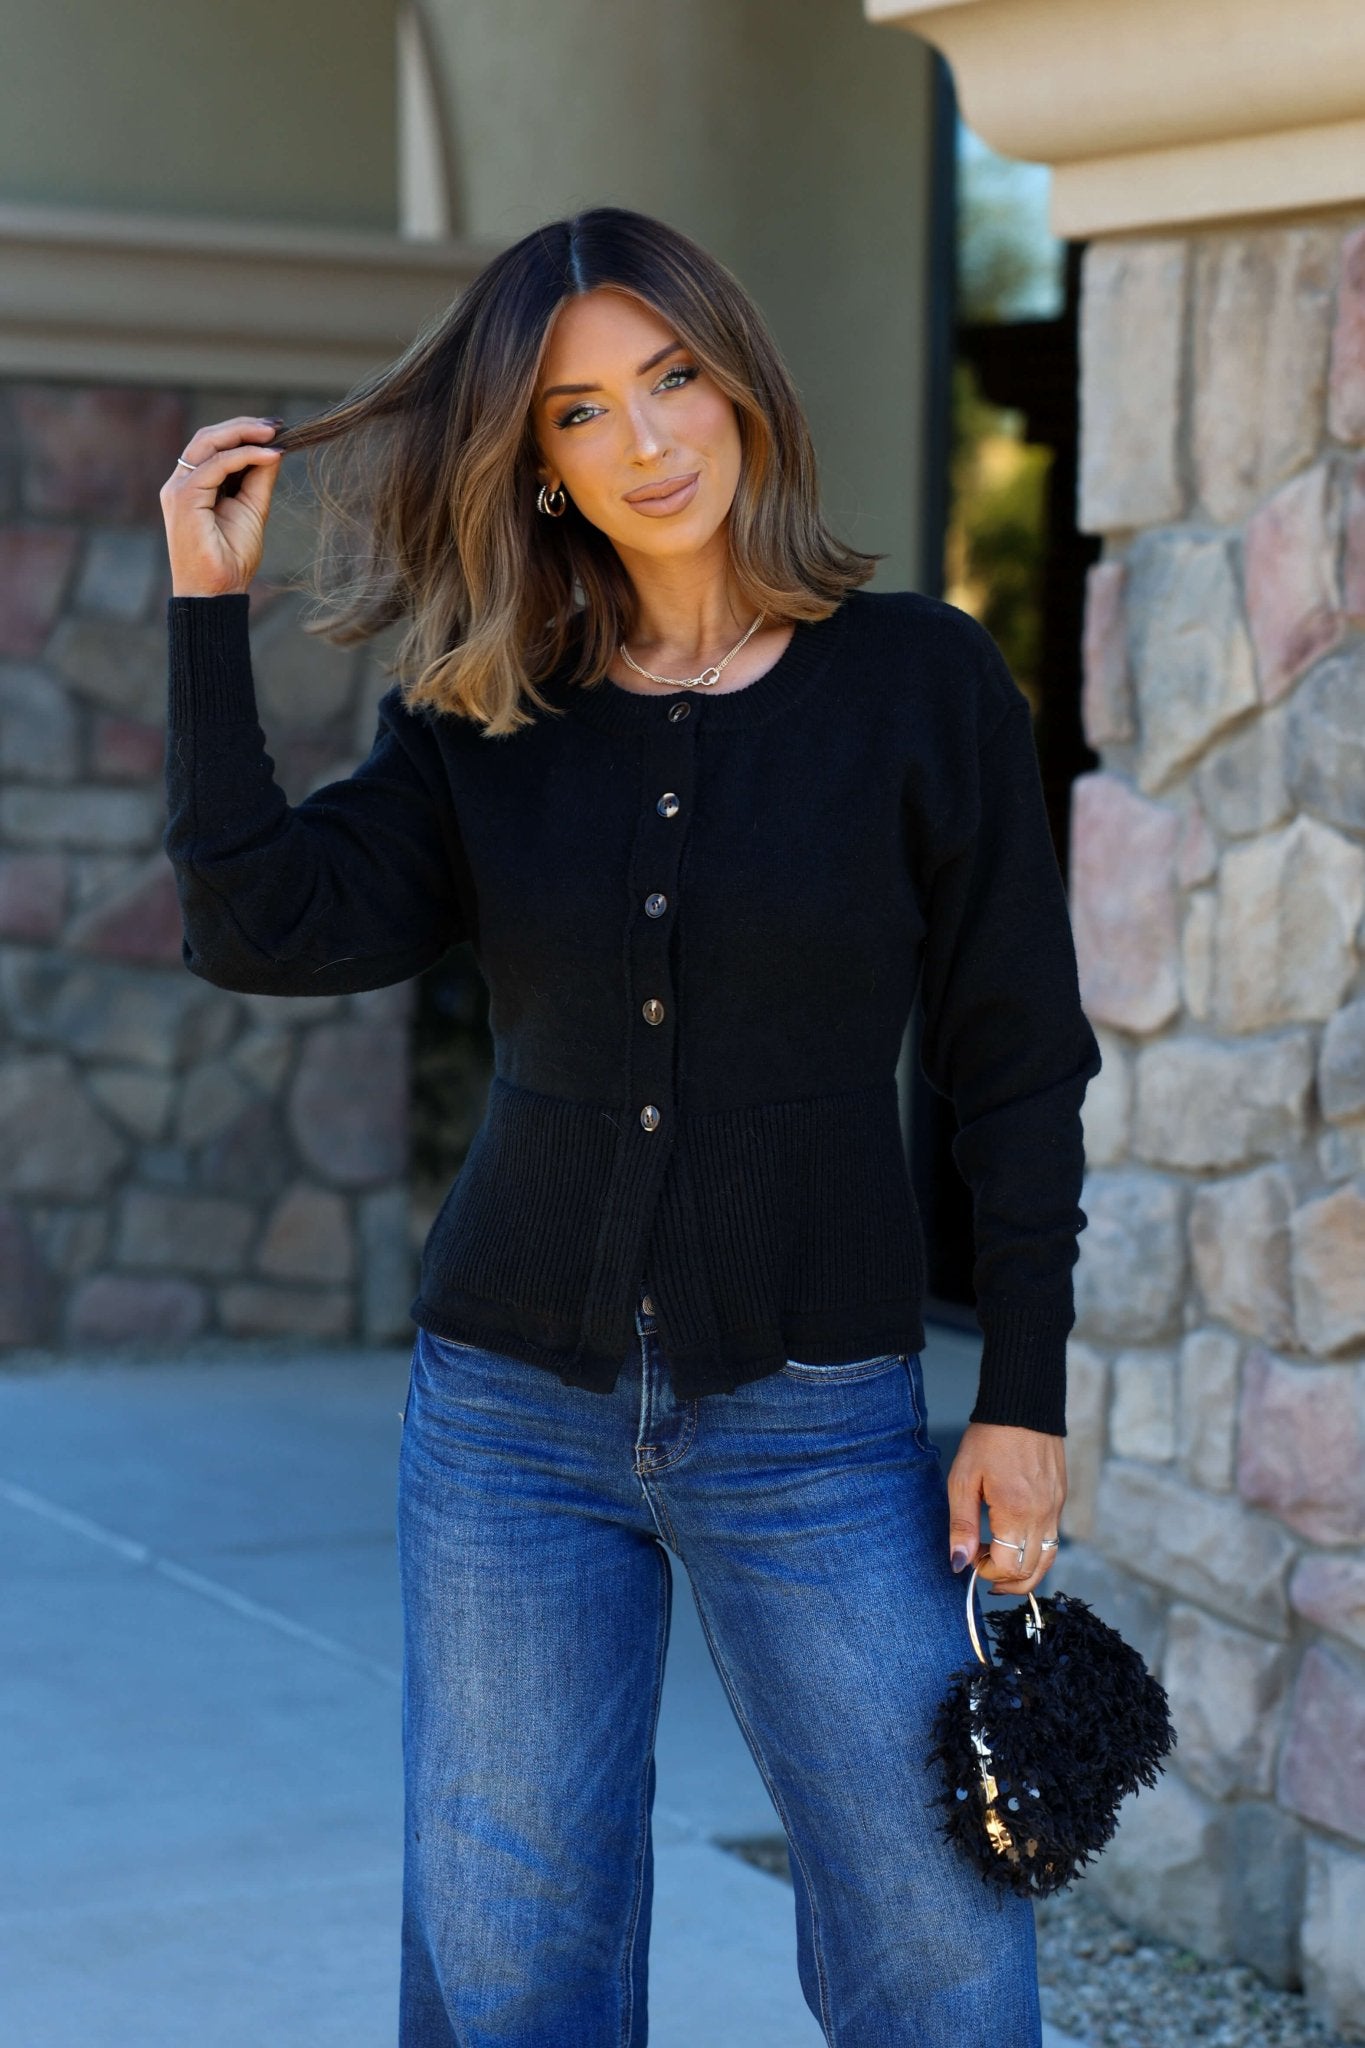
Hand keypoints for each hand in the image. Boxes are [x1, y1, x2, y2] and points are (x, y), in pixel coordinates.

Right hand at [159, 415, 286, 597]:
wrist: (218, 593)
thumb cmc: (232, 559)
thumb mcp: (253, 509)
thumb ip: (259, 479)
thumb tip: (274, 449)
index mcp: (193, 485)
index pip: (214, 446)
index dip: (243, 432)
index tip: (275, 429)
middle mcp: (181, 483)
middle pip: (209, 437)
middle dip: (244, 426)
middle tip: (277, 425)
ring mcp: (178, 489)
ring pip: (208, 443)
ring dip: (244, 434)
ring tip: (274, 434)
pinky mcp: (183, 498)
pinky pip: (216, 465)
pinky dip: (245, 456)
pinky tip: (270, 455)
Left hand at [945, 1420, 1065, 1598]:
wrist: (1022, 1406)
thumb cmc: (988, 1439)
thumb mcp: (963, 1480)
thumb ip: (962, 1525)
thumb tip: (959, 1563)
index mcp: (1017, 1511)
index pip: (1008, 1565)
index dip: (986, 1571)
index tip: (971, 1560)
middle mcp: (1043, 1515)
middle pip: (1032, 1570)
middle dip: (1006, 1579)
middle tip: (983, 1572)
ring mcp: (1056, 1508)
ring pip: (1047, 1559)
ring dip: (1024, 1572)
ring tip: (1000, 1568)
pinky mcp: (1060, 1500)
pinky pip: (1052, 1538)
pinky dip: (1034, 1551)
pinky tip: (1013, 1540)